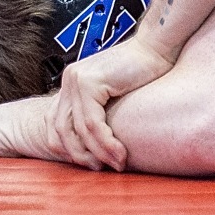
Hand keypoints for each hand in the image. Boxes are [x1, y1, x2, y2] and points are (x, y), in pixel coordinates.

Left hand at [49, 37, 174, 170]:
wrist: (159, 45)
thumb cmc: (146, 69)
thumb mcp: (115, 92)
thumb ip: (101, 109)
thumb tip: (98, 139)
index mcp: (71, 82)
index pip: (56, 123)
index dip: (68, 148)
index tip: (90, 162)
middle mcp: (69, 80)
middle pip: (60, 129)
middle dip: (79, 155)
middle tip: (99, 169)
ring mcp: (76, 80)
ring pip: (79, 129)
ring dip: (97, 152)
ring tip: (115, 165)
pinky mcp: (89, 83)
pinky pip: (92, 123)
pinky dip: (106, 143)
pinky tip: (119, 153)